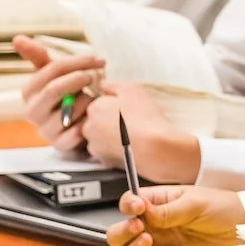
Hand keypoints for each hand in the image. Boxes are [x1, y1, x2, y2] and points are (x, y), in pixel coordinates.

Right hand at [15, 35, 104, 151]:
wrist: (74, 124)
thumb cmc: (63, 95)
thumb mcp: (51, 74)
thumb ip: (37, 56)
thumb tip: (16, 38)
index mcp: (28, 91)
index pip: (49, 70)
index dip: (75, 62)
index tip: (96, 60)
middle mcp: (32, 112)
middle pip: (54, 89)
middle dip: (78, 79)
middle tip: (94, 75)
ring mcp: (45, 131)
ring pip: (68, 111)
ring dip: (86, 102)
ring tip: (93, 99)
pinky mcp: (60, 145)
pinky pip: (77, 132)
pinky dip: (89, 121)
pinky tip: (93, 116)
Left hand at [79, 82, 199, 181]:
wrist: (155, 148)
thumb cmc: (145, 117)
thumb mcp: (131, 89)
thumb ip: (112, 85)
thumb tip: (102, 85)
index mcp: (94, 108)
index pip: (97, 104)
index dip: (112, 105)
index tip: (125, 109)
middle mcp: (89, 127)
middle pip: (95, 121)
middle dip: (107, 120)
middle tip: (128, 121)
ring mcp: (94, 146)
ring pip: (99, 137)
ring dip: (109, 136)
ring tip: (129, 134)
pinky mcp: (103, 161)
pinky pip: (105, 152)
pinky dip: (114, 150)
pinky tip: (128, 146)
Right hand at [106, 185, 244, 245]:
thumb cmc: (222, 208)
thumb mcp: (194, 202)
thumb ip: (167, 210)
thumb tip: (143, 212)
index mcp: (158, 203)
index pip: (130, 204)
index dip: (127, 206)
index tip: (137, 209)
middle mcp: (155, 225)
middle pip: (121, 231)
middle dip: (122, 231)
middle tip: (137, 227)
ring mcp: (161, 245)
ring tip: (147, 241)